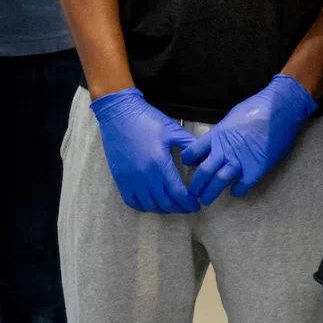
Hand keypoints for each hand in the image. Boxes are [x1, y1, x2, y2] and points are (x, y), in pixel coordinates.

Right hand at [90, 88, 198, 214]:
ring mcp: (131, 179)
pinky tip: (152, 203)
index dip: (189, 203)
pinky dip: (144, 206)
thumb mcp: (173, 130)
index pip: (178, 193)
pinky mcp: (120, 179)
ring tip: (172, 205)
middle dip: (179, 208)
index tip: (196, 205)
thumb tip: (204, 158)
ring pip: (149, 205)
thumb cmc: (147, 120)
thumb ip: (190, 145)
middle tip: (187, 207)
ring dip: (163, 209)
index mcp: (160, 164)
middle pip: (165, 203)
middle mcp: (145, 176)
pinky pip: (132, 201)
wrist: (119, 114)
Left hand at [179, 75, 318, 204]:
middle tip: (192, 193)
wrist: (280, 108)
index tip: (189, 165)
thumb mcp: (231, 117)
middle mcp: (225, 150)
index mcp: (217, 135)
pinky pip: (242, 186)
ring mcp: (240, 161)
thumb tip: (217, 142)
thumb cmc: (257, 107)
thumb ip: (222, 133)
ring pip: (219, 182)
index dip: (188, 160)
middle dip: (196, 185)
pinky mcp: (256, 169)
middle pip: (203, 172)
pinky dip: (237, 191)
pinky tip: (235, 192)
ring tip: (205, 200)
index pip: (193, 152)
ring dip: (210, 193)